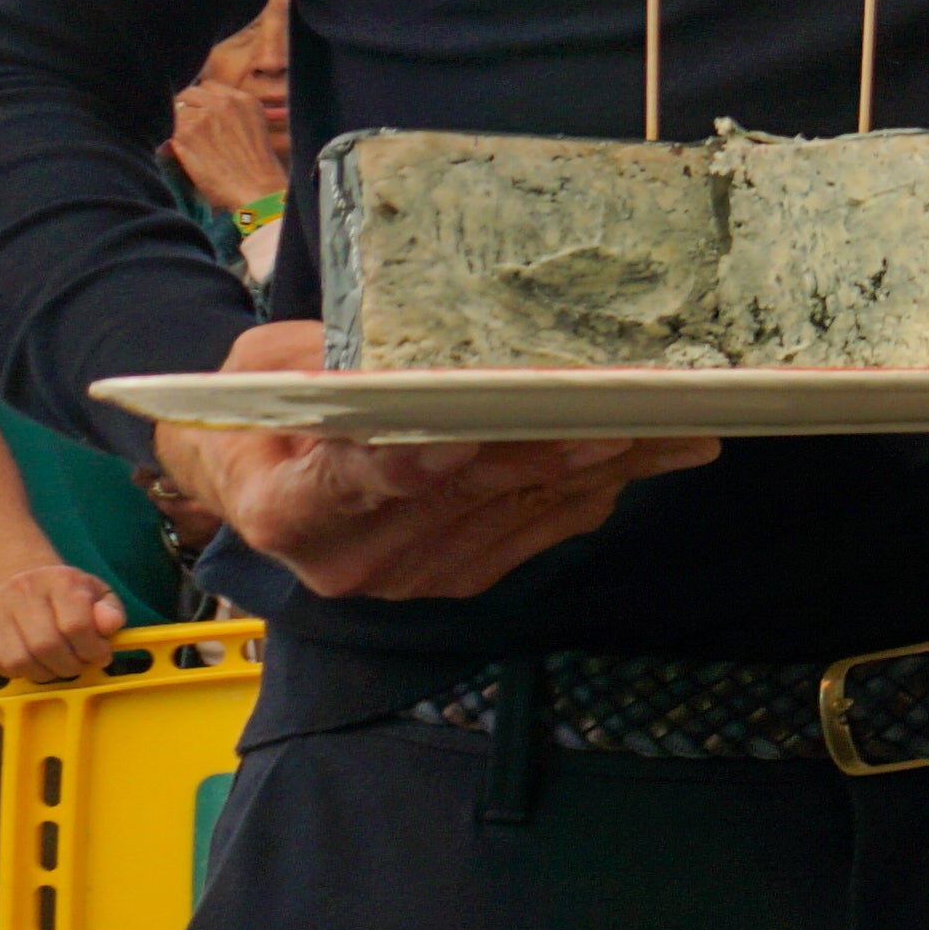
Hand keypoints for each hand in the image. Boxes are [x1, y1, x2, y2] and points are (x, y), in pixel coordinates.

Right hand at [0, 565, 121, 682]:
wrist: (11, 577)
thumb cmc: (61, 592)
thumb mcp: (96, 593)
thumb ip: (110, 610)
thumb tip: (109, 624)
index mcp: (58, 579)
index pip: (76, 625)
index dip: (92, 650)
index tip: (100, 656)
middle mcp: (20, 590)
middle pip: (46, 646)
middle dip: (69, 666)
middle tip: (78, 665)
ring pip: (19, 661)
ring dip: (44, 673)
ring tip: (56, 665)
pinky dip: (19, 672)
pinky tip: (31, 660)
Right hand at [142, 322, 714, 603]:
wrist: (253, 476)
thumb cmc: (260, 405)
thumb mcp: (268, 363)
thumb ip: (331, 364)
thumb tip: (412, 353)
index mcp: (286, 506)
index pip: (351, 483)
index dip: (413, 462)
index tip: (464, 435)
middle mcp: (352, 558)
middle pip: (468, 490)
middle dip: (552, 440)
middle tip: (628, 402)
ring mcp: (411, 575)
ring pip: (522, 507)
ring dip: (604, 464)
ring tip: (675, 420)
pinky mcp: (460, 576)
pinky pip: (540, 528)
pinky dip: (598, 486)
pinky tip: (656, 451)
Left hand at [166, 77, 282, 219]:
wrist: (257, 190)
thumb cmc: (256, 166)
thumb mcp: (253, 126)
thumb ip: (230, 112)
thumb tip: (198, 108)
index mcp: (243, 99)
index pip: (208, 86)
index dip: (202, 101)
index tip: (201, 115)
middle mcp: (223, 103)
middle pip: (188, 93)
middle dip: (187, 109)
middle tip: (191, 131)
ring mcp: (203, 117)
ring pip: (177, 111)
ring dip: (180, 126)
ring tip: (194, 146)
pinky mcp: (186, 134)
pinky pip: (169, 130)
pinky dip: (174, 142)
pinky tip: (189, 156)